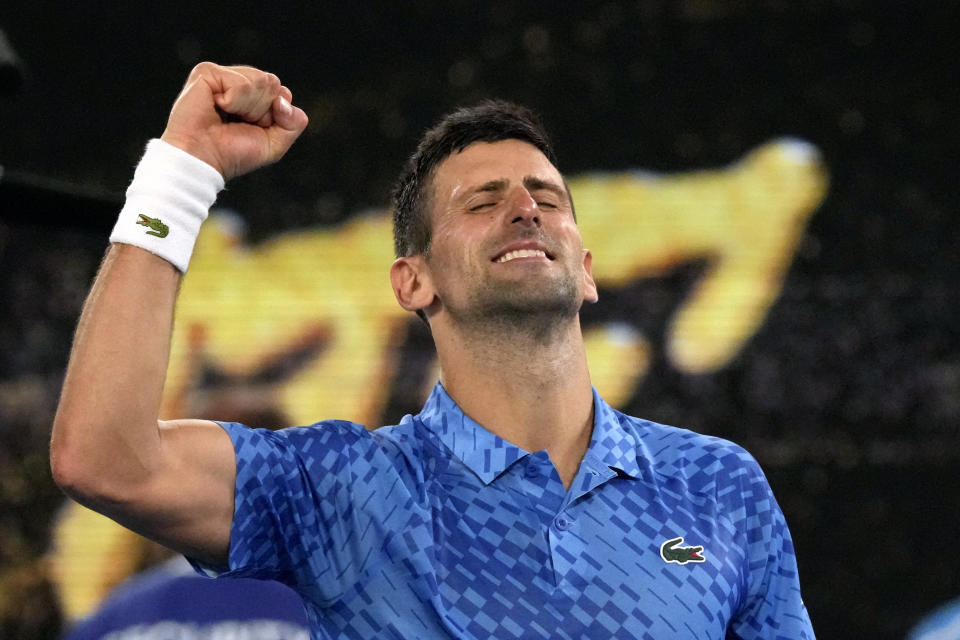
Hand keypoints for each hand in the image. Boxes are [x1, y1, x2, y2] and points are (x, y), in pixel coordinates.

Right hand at [160, 62, 308, 179]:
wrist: (203, 159)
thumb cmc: (233, 154)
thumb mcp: (275, 144)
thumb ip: (294, 123)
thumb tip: (284, 97)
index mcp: (254, 95)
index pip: (282, 92)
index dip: (275, 115)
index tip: (254, 128)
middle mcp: (239, 82)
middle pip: (272, 83)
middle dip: (262, 111)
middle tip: (238, 123)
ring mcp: (222, 75)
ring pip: (260, 81)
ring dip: (248, 108)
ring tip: (226, 117)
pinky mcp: (207, 72)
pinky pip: (241, 82)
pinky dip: (234, 101)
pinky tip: (216, 107)